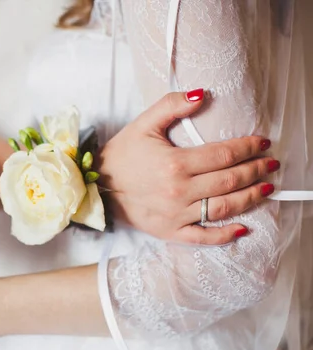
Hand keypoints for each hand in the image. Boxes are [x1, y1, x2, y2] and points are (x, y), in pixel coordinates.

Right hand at [97, 90, 277, 243]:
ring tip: (266, 188)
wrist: (96, 186)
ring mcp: (176, 215)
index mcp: (175, 164)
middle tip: (271, 164)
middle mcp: (179, 191)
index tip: (263, 143)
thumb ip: (172, 105)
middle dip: (256, 170)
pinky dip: (225, 235)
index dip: (248, 148)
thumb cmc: (121, 155)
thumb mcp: (143, 124)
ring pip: (224, 208)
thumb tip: (203, 94)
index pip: (224, 155)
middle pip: (230, 181)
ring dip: (251, 198)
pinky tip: (243, 228)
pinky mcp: (170, 231)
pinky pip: (203, 237)